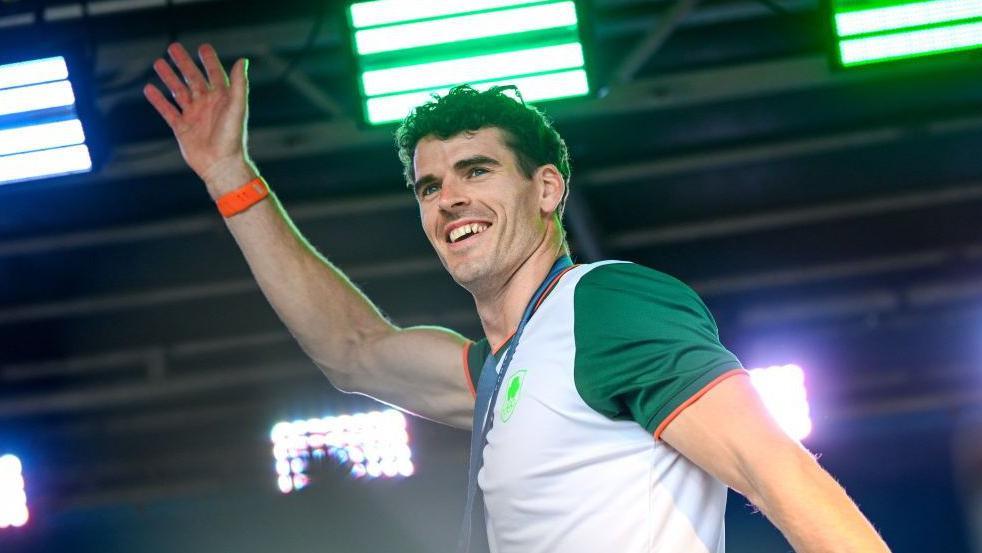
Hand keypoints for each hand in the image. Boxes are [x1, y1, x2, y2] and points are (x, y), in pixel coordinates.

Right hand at [144, 43, 255, 196]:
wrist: (220, 165)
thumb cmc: (232, 137)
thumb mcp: (237, 108)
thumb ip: (239, 85)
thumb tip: (242, 60)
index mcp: (222, 99)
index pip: (214, 74)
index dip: (209, 61)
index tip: (202, 47)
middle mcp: (208, 105)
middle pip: (193, 79)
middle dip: (183, 63)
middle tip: (172, 47)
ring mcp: (194, 116)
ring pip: (179, 92)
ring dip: (169, 77)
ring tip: (158, 63)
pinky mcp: (182, 128)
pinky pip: (168, 111)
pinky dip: (158, 100)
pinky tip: (149, 88)